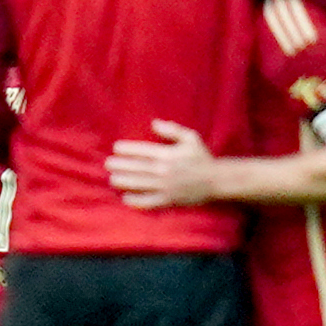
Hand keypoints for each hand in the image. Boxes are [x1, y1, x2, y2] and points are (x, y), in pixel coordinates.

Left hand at [106, 119, 220, 206]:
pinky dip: (134, 200)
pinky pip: (146, 202)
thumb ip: (172, 130)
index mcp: (168, 154)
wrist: (217, 180)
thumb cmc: (202, 158)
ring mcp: (164, 187)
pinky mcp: (167, 200)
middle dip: (118, 165)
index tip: (117, 148)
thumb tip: (153, 123)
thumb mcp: (191, 138)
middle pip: (134, 168)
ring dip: (121, 181)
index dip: (126, 149)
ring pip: (136, 184)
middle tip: (108, 163)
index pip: (141, 151)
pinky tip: (126, 197)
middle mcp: (164, 170)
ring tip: (113, 179)